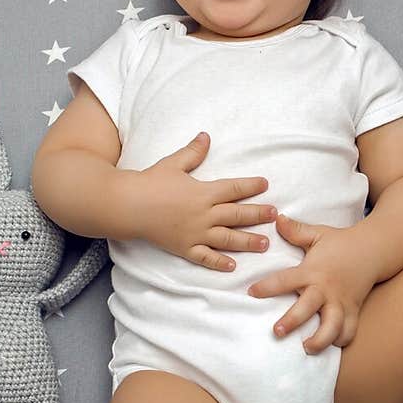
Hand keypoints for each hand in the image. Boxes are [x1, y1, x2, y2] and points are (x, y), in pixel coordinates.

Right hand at [137, 132, 276, 271]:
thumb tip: (206, 136)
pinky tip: (232, 266)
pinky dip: (219, 262)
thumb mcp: (173, 163)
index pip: (234, 188)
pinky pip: (205, 257)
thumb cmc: (150, 182)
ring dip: (248, 241)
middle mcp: (204, 214)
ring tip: (264, 244)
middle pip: (237, 214)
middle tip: (275, 214)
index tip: (265, 185)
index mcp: (204, 192)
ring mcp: (195, 233)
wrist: (127, 205)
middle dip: (258, 214)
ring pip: (227, 238)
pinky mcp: (184, 247)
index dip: (251, 185)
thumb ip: (193, 152)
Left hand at [248, 214, 374, 352]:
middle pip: (308, 308)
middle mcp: (326, 289)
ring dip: (320, 340)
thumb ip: (296, 230)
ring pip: (332, 327)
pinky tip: (329, 346)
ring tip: (306, 348)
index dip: (267, 287)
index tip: (251, 292)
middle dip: (292, 321)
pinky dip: (341, 340)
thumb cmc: (340, 242)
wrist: (374, 249)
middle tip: (276, 332)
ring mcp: (341, 302)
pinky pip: (349, 331)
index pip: (286, 280)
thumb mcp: (318, 234)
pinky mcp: (354, 310)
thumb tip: (276, 218)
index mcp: (313, 270)